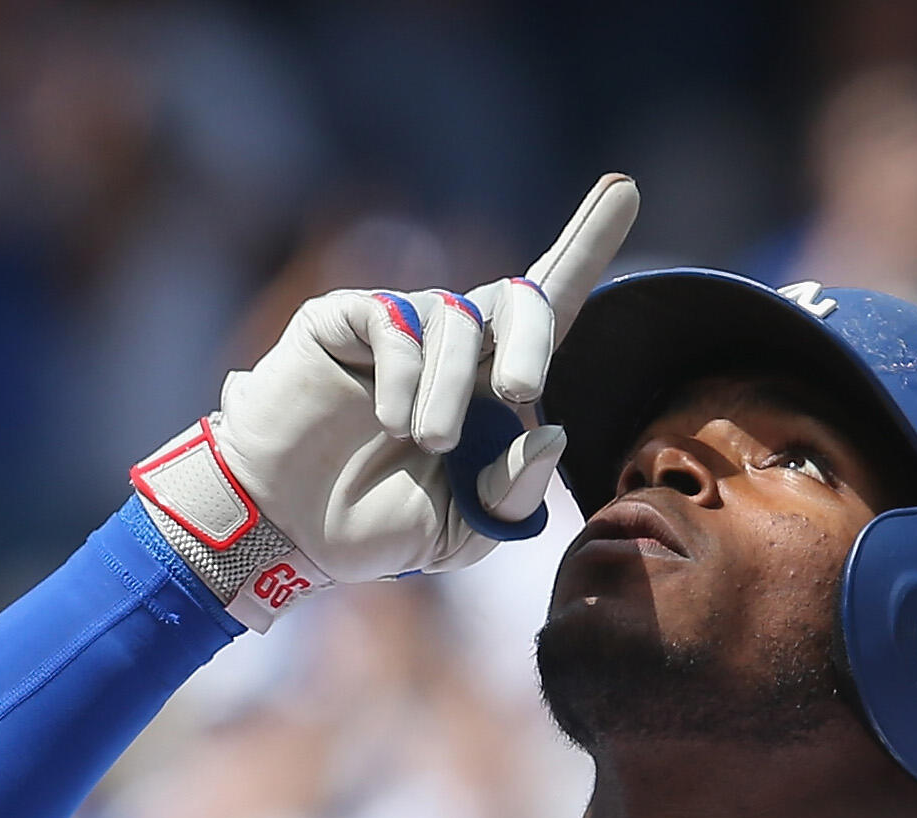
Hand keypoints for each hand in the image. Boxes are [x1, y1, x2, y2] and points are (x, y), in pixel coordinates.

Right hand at [132, 174, 638, 625]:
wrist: (289, 530)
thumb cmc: (381, 527)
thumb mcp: (468, 528)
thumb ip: (515, 488)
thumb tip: (555, 428)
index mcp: (495, 385)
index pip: (552, 307)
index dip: (587, 245)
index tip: (626, 189)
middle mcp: (457, 344)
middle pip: (522, 298)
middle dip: (532, 338)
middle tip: (521, 390)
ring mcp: (403, 327)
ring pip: (459, 318)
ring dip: (451, 387)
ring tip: (426, 442)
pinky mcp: (346, 319)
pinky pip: (396, 322)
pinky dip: (404, 376)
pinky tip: (389, 420)